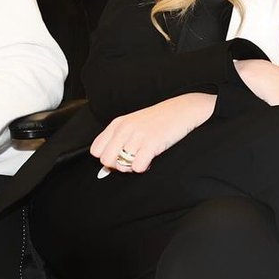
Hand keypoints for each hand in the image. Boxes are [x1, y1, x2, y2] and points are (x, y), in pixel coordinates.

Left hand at [90, 92, 215, 173]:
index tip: (119, 156)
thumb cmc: (158, 120)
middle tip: (131, 161)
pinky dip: (143, 168)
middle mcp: (124, 129)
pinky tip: (150, 160)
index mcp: (117, 124)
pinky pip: (137, 167)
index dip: (107, 157)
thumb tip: (108, 165)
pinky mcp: (151, 143)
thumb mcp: (133, 124)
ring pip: (121, 165)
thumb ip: (118, 139)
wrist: (182, 110)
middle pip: (106, 160)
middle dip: (118, 166)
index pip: (96, 150)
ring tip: (142, 159)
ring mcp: (137, 136)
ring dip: (132, 167)